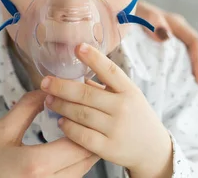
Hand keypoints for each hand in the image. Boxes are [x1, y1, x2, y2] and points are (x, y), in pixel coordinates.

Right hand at [0, 90, 98, 177]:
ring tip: (76, 130)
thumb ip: (26, 108)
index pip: (78, 143)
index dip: (85, 123)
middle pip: (85, 161)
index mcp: (36, 165)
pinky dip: (72, 166)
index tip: (81, 107)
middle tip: (85, 115)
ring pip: (79, 173)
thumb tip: (46, 91)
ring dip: (82, 152)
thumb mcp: (0, 131)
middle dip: (89, 136)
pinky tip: (64, 150)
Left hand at [41, 44, 172, 177]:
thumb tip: (74, 75)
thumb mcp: (127, 95)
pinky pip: (82, 136)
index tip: (77, 47)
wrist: (152, 149)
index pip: (110, 70)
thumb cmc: (135, 115)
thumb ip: (104, 85)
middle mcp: (124, 108)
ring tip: (49, 100)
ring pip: (81, 114)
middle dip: (61, 86)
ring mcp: (117, 129)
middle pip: (86, 93)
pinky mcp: (109, 149)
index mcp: (129, 90)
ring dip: (61, 106)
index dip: (93, 58)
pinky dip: (68, 127)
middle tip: (45, 82)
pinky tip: (61, 122)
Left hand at [135, 0, 197, 106]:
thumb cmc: (125, 13)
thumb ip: (150, 19)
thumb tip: (164, 35)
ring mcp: (177, 48)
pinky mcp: (171, 58)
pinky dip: (192, 86)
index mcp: (175, 25)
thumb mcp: (137, 13)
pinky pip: (186, 72)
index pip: (196, 44)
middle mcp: (180, 36)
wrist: (115, 15)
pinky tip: (197, 102)